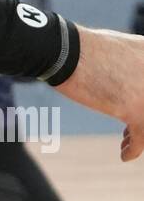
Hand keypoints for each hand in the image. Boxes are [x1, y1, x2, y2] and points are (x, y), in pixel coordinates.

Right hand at [55, 26, 143, 161]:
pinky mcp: (137, 110)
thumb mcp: (115, 47)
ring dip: (141, 135)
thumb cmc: (79, 46)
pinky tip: (124, 154)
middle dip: (141, 119)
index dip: (140, 98)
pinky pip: (142, 137)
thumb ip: (129, 62)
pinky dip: (134, 148)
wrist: (65, 50)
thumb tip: (128, 79)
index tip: (134, 107)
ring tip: (126, 142)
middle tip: (131, 129)